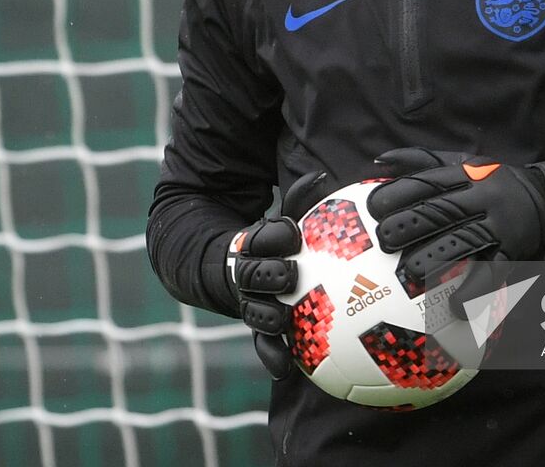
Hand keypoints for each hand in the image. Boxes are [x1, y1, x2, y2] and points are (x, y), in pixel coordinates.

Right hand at [226, 170, 332, 377]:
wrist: (223, 268)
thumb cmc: (270, 242)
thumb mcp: (280, 220)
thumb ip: (299, 200)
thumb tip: (321, 175)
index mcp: (253, 244)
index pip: (263, 237)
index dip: (276, 235)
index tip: (292, 232)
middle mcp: (247, 274)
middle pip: (254, 274)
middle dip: (270, 274)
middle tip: (288, 275)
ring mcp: (249, 302)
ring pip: (254, 310)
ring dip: (268, 315)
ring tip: (282, 321)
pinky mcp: (254, 327)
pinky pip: (261, 344)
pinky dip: (271, 355)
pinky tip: (285, 367)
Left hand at [366, 148, 544, 284]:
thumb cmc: (494, 183)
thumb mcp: (464, 163)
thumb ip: (423, 161)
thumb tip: (378, 161)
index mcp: (468, 175)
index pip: (429, 181)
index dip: (400, 193)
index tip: (373, 207)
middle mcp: (484, 198)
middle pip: (443, 211)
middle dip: (410, 225)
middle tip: (383, 240)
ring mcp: (501, 226)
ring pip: (464, 243)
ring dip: (435, 258)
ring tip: (408, 272)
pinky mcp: (514, 253)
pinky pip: (492, 274)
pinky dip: (473, 292)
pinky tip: (454, 307)